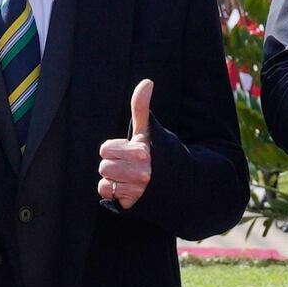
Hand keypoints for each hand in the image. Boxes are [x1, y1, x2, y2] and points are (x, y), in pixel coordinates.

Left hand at [97, 78, 156, 211]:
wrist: (183, 185)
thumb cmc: (163, 154)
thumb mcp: (151, 131)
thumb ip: (142, 107)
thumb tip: (147, 81)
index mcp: (141, 152)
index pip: (105, 148)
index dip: (116, 149)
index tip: (132, 152)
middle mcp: (139, 173)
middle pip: (103, 165)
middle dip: (115, 164)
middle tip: (132, 166)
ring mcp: (136, 191)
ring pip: (104, 181)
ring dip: (114, 179)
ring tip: (130, 178)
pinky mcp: (133, 204)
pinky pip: (107, 194)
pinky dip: (114, 193)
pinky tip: (128, 189)